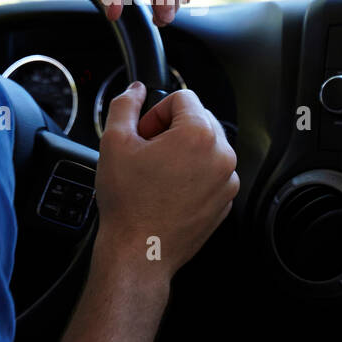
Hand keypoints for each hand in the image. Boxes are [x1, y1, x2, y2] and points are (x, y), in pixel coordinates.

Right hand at [92, 81, 238, 278]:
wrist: (140, 251)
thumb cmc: (128, 203)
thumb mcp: (114, 142)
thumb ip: (125, 105)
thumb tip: (135, 90)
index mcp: (199, 135)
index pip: (182, 97)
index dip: (156, 111)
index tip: (143, 132)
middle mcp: (222, 155)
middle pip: (199, 119)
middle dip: (172, 128)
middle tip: (147, 151)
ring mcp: (227, 180)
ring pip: (207, 146)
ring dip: (184, 150)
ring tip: (157, 172)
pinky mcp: (226, 200)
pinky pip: (212, 172)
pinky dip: (194, 174)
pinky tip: (169, 189)